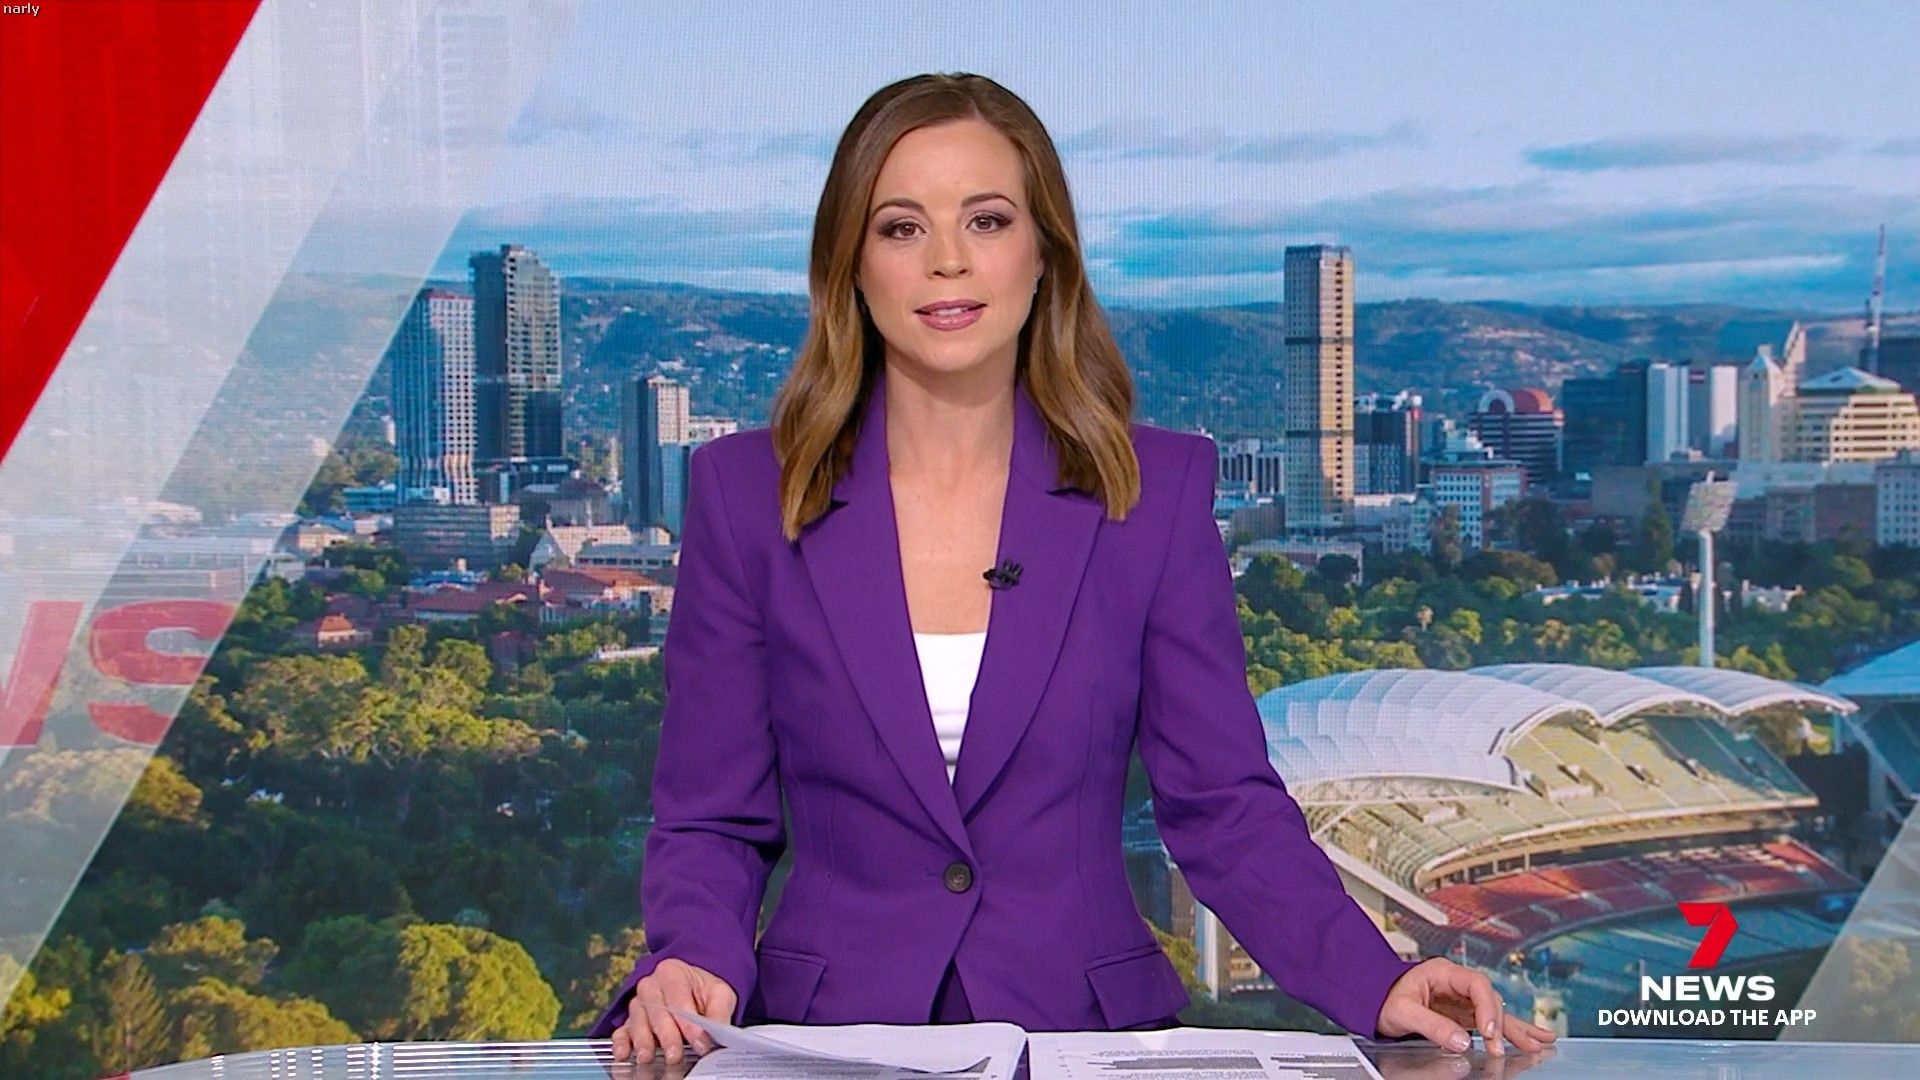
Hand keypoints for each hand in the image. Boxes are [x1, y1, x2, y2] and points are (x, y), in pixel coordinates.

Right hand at [609, 958, 737, 1065]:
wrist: (691, 991)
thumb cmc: (702, 992)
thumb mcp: (719, 994)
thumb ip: (719, 1012)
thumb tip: (717, 1031)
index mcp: (672, 972)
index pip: (679, 998)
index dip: (689, 1022)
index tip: (700, 1042)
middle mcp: (650, 986)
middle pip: (657, 1011)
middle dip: (667, 1036)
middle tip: (675, 1056)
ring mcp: (637, 1004)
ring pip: (638, 1022)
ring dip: (643, 1041)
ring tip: (648, 1058)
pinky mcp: (629, 1022)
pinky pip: (621, 1031)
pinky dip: (621, 1043)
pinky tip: (623, 1054)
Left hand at [1375, 958, 1556, 1056]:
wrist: (1374, 999)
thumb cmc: (1384, 998)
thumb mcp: (1403, 1012)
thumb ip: (1432, 1025)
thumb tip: (1462, 1041)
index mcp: (1443, 972)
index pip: (1476, 985)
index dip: (1486, 1007)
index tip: (1488, 1031)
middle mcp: (1457, 983)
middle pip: (1490, 998)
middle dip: (1501, 1024)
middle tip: (1505, 1047)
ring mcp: (1462, 999)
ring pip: (1497, 1011)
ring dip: (1516, 1028)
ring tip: (1540, 1043)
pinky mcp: (1464, 1014)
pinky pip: (1491, 1021)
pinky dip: (1510, 1031)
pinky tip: (1531, 1039)